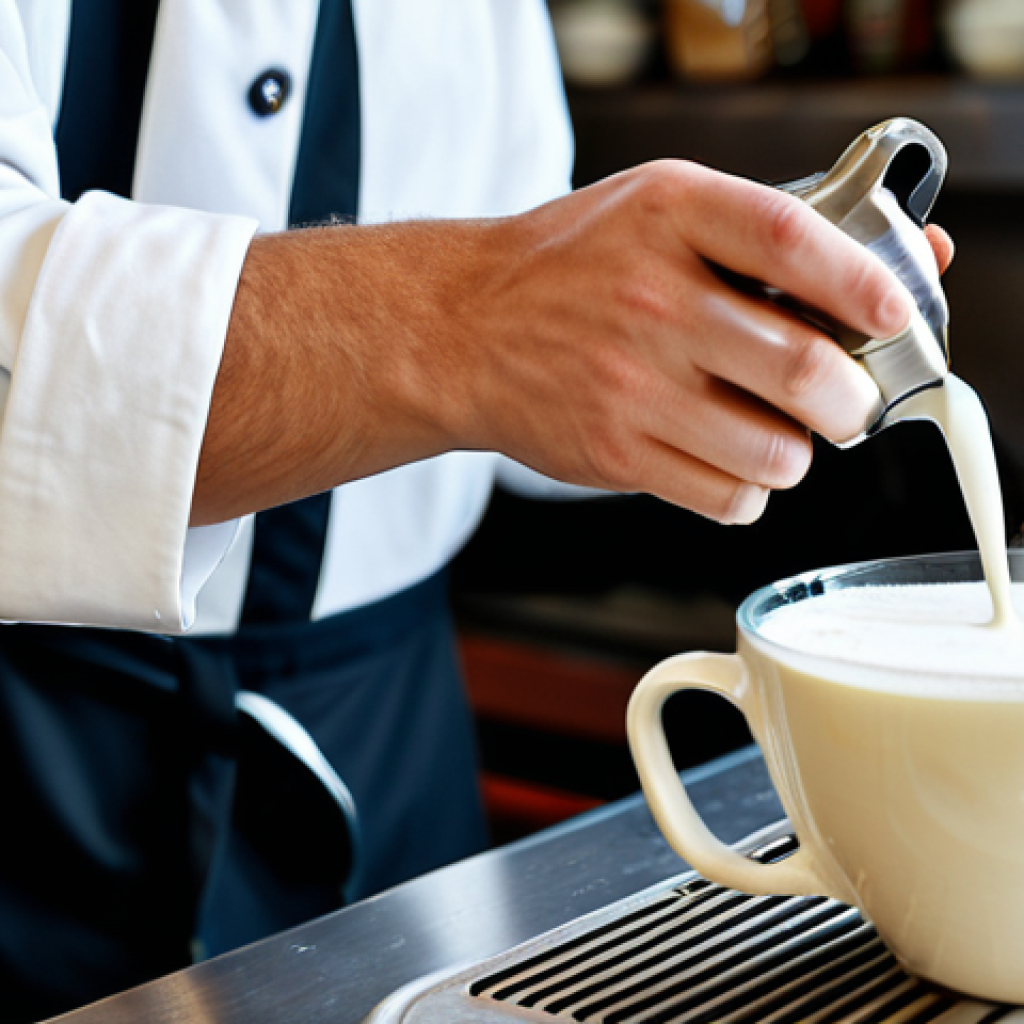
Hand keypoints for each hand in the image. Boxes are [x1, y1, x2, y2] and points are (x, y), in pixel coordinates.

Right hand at [197, 161, 952, 527]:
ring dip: (795, 453)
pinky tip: (726, 463)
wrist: (459, 330)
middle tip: (844, 401)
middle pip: (801, 368)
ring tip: (773, 435)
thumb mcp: (655, 211)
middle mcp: (648, 300)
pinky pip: (725, 498)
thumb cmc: (567, 269)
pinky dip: (747, 491)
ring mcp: (628, 384)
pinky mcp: (613, 453)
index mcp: (666, 217)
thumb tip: (894, 271)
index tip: (893, 312)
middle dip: (849, 400)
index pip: (790, 241)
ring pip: (774, 453)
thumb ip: (762, 232)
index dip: (861, 283)